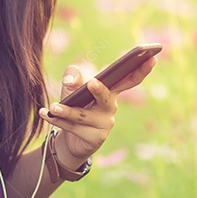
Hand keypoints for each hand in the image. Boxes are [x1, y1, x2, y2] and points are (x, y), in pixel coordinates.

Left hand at [38, 56, 156, 169]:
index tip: (152, 57)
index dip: (141, 69)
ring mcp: (104, 125)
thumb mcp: (73, 89)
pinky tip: (44, 113)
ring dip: (66, 111)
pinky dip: (56, 120)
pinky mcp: (94, 138)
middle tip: (92, 82)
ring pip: (83, 115)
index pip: (129, 79)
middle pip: (108, 98)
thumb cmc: (76, 108)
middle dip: (100, 90)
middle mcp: (111, 108)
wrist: (71, 141)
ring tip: (53, 106)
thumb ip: (73, 78)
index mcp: (111, 92)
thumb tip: (71, 81)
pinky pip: (72, 127)